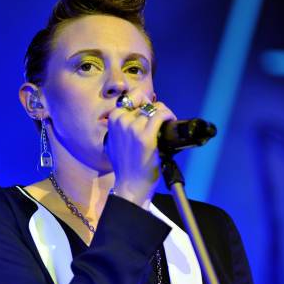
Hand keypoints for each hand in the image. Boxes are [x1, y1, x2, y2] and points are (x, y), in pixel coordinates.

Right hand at [105, 90, 175, 205]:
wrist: (131, 184)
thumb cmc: (125, 167)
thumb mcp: (112, 143)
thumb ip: (117, 129)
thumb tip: (128, 118)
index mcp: (113, 120)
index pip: (129, 99)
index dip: (142, 102)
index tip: (148, 111)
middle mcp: (121, 121)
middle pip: (143, 103)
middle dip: (153, 108)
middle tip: (160, 118)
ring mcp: (133, 129)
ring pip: (153, 109)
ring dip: (163, 114)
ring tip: (166, 125)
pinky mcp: (146, 137)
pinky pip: (160, 115)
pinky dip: (168, 115)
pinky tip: (170, 120)